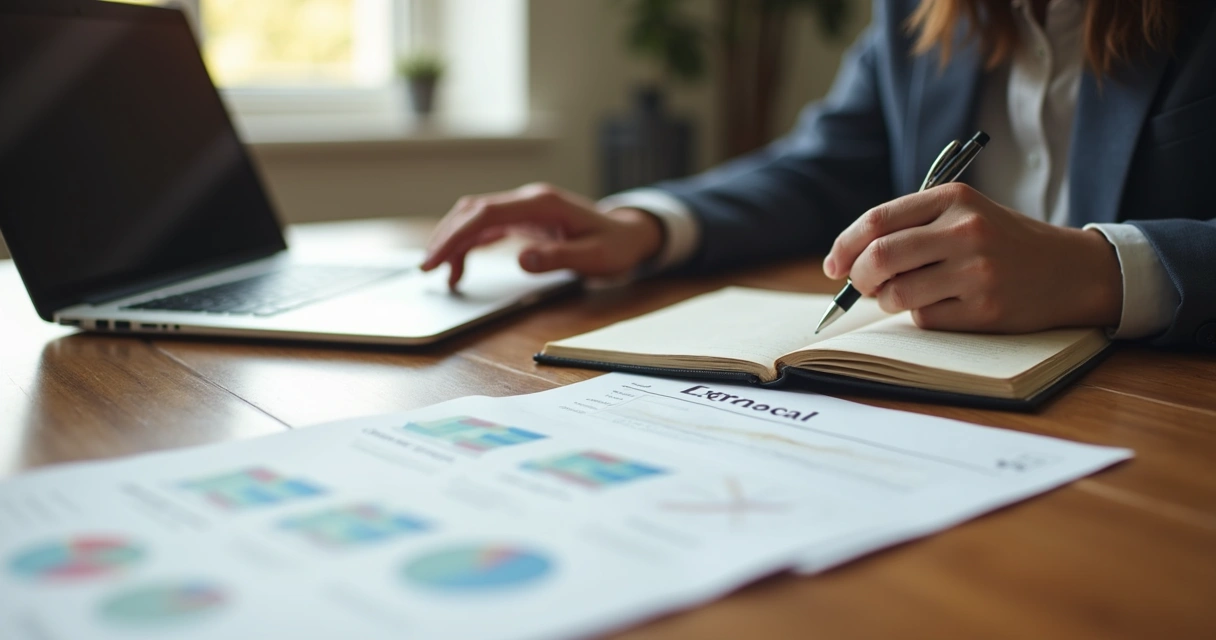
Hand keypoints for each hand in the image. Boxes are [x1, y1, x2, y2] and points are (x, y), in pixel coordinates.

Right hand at [421, 183, 664, 289]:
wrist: (631, 234)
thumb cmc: (616, 246)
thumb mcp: (594, 258)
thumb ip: (558, 258)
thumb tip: (521, 259)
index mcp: (542, 204)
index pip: (486, 213)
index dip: (456, 235)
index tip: (436, 259)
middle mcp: (529, 200)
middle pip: (474, 211)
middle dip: (446, 237)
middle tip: (427, 269)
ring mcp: (525, 207)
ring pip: (476, 216)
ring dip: (454, 239)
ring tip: (440, 272)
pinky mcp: (525, 218)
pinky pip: (487, 226)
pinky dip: (469, 243)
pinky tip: (460, 266)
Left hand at [822, 183, 1122, 332]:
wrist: (1071, 270)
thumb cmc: (1002, 242)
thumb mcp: (964, 214)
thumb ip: (911, 227)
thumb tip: (847, 264)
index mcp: (954, 198)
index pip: (877, 221)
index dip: (845, 246)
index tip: (834, 266)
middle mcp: (966, 230)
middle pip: (880, 257)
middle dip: (859, 278)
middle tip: (862, 287)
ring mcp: (978, 271)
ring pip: (897, 294)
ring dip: (889, 301)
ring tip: (907, 295)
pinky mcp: (986, 309)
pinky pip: (925, 319)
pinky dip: (922, 317)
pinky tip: (946, 305)